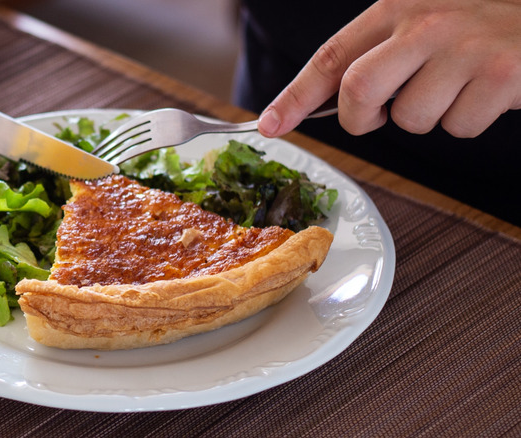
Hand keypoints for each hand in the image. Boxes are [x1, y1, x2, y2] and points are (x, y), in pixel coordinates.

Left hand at [256, 0, 520, 138]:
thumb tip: (336, 101)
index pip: (331, 57)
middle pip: (358, 90)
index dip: (294, 95)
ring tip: (456, 86)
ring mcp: (464, 48)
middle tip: (381, 115)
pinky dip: (467, 121)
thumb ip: (380, 54)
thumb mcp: (424, 22)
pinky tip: (486, 91)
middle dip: (361, 119)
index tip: (270, 124)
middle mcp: (426, 23)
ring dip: (427, 118)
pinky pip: (459, 127)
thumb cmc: (479, 26)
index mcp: (397, 9)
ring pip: (410, 119)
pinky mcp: (500, 74)